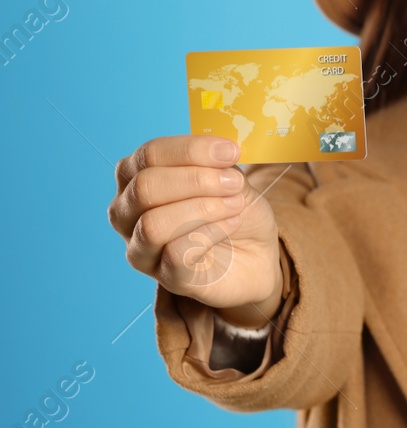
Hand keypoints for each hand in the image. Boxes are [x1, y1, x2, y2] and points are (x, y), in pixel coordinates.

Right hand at [108, 136, 282, 328]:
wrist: (257, 258)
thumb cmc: (235, 213)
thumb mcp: (229, 179)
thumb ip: (217, 165)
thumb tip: (219, 151)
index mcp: (134, 178)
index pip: (148, 155)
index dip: (190, 150)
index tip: (231, 151)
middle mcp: (127, 213)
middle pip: (145, 187)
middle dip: (196, 180)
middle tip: (235, 183)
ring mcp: (141, 248)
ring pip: (153, 223)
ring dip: (202, 208)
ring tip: (236, 205)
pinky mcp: (166, 277)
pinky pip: (176, 253)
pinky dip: (209, 234)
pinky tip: (231, 225)